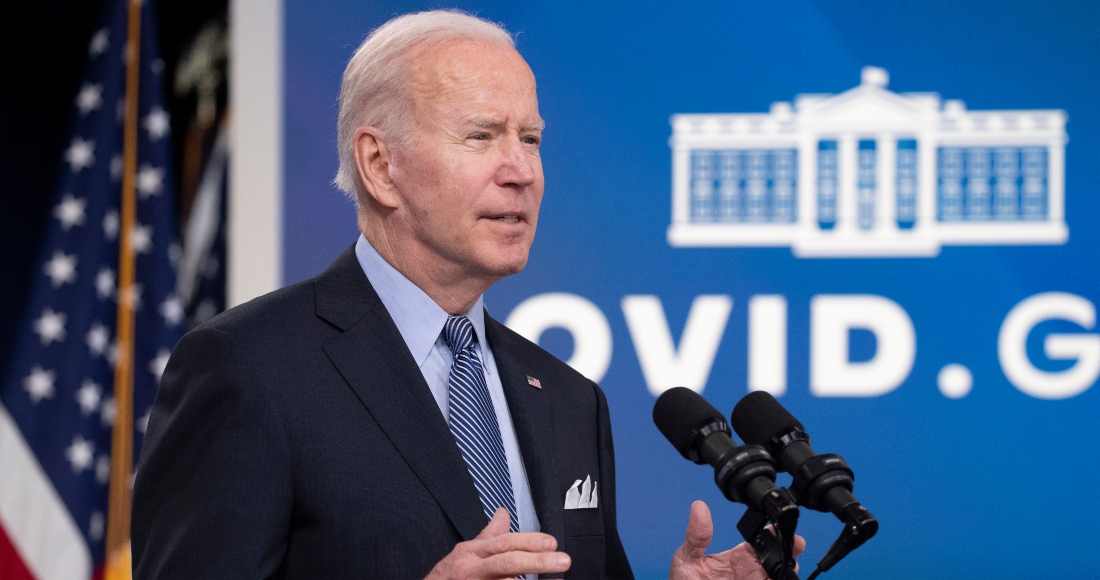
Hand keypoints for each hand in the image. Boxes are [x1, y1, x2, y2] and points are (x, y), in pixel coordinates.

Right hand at [425, 508, 570, 579]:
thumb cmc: (448, 577)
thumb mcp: (466, 552)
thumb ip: (488, 536)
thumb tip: (503, 513)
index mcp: (472, 553)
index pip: (505, 543)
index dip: (530, 541)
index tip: (552, 543)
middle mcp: (472, 570)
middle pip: (507, 562)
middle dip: (537, 561)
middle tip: (563, 561)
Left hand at [669, 501, 805, 579]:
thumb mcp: (687, 559)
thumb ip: (696, 536)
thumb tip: (698, 507)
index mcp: (736, 558)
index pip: (760, 543)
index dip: (773, 534)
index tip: (780, 528)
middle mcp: (749, 572)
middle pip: (776, 559)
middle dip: (789, 551)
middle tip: (795, 545)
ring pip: (777, 575)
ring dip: (786, 570)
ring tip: (788, 565)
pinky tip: (779, 577)